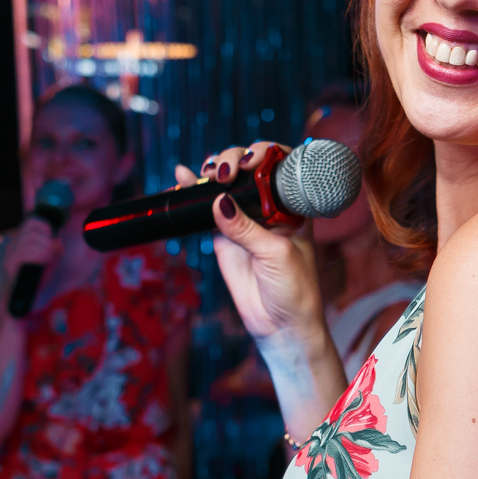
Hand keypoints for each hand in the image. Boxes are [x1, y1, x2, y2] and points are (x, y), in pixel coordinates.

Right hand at [3, 217, 59, 275]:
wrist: (18, 299)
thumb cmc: (34, 280)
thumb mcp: (49, 263)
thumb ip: (55, 251)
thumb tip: (58, 242)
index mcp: (21, 242)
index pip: (30, 223)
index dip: (44, 226)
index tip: (51, 238)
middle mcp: (13, 246)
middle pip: (31, 231)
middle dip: (46, 239)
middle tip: (51, 252)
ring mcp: (10, 255)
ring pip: (30, 240)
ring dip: (44, 248)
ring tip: (49, 259)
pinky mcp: (10, 265)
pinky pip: (26, 253)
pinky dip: (39, 256)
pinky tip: (44, 263)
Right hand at [175, 143, 323, 343]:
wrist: (280, 325)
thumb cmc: (295, 289)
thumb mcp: (276, 254)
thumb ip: (247, 229)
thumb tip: (219, 202)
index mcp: (292, 205)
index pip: (279, 166)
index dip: (264, 153)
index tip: (251, 160)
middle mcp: (268, 207)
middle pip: (247, 169)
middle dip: (233, 160)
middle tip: (225, 172)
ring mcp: (244, 219)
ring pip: (224, 185)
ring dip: (212, 171)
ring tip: (205, 173)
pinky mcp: (223, 236)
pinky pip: (205, 209)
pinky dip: (192, 192)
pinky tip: (182, 178)